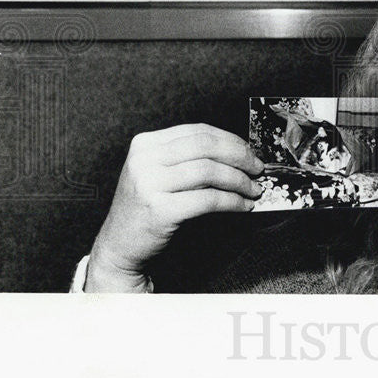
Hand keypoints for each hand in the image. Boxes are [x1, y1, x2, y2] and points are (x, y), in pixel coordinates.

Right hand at [85, 124, 264, 291]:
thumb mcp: (158, 172)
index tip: (249, 151)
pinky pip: (208, 200)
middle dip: (240, 156)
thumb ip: (187, 157)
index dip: (230, 139)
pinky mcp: (160, 210)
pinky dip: (232, 202)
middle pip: (206, 146)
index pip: (198, 131)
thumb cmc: (148, 207)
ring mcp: (149, 184)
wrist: (120, 245)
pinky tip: (242, 206)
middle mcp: (144, 159)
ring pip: (210, 171)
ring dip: (239, 181)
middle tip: (258, 169)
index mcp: (146, 143)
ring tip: (254, 190)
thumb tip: (238, 151)